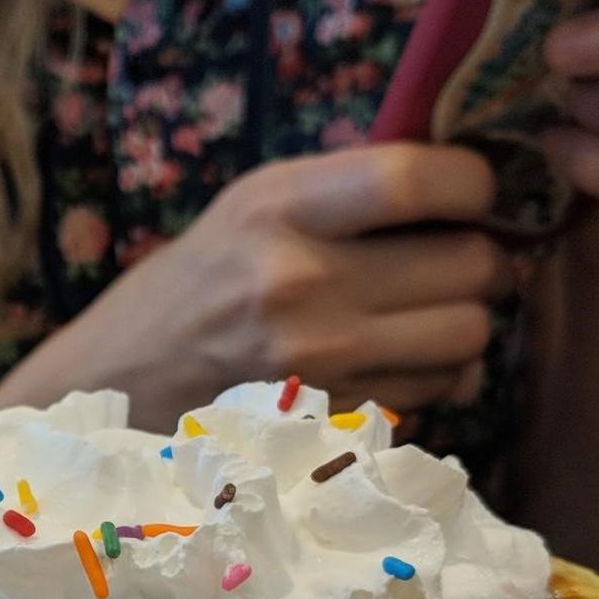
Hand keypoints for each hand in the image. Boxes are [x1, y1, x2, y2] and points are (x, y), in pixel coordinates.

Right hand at [0, 144, 511, 427]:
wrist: (118, 384)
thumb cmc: (196, 286)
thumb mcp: (252, 208)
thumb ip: (348, 192)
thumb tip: (467, 188)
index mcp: (279, 208)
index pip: (422, 181)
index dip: (475, 185)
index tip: (473, 194)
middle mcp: (302, 282)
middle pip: (468, 266)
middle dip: (480, 262)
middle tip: (457, 261)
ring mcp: (318, 360)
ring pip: (467, 337)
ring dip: (464, 326)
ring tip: (428, 314)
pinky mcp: (330, 417)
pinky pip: (437, 391)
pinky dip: (436, 376)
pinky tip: (399, 360)